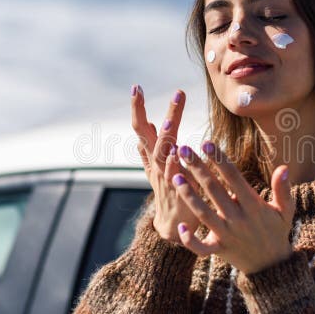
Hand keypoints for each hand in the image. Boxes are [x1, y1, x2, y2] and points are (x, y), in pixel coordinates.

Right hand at [130, 85, 199, 243]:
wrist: (173, 226)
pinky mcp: (177, 190)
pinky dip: (175, 164)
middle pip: (149, 135)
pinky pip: (175, 176)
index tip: (136, 87)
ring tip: (166, 122)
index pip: (141, 128)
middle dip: (150, 115)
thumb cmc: (169, 192)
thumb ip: (151, 146)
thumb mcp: (156, 167)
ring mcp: (164, 177)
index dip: (138, 108)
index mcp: (152, 156)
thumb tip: (148, 123)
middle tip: (161, 94)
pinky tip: (177, 152)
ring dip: (163, 138)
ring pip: (161, 154)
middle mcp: (155, 164)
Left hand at [170, 141, 295, 273]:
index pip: (234, 177)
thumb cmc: (277, 231)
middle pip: (214, 190)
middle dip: (198, 169)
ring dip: (188, 195)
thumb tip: (284, 167)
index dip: (220, 160)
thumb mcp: (286, 210)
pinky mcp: (219, 250)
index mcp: (253, 205)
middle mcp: (238, 219)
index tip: (206, 143)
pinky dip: (190, 240)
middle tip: (183, 150)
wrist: (272, 266)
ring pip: (204, 214)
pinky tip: (181, 227)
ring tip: (176, 177)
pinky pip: (201, 247)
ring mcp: (227, 235)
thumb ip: (283, 189)